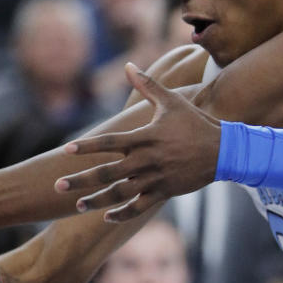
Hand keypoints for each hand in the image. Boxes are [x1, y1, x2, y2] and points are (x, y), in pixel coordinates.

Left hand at [55, 63, 219, 221]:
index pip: (110, 142)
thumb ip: (147, 85)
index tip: (66, 149)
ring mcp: (156, 178)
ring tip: (78, 205)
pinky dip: (122, 213)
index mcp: (145, 137)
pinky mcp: (165, 192)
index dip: (88, 146)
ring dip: (97, 200)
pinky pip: (140, 206)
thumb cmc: (196, 123)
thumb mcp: (172, 101)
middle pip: (108, 173)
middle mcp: (147, 160)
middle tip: (58, 185)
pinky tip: (107, 217)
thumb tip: (128, 65)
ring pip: (120, 193)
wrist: (224, 150)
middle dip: (81, 180)